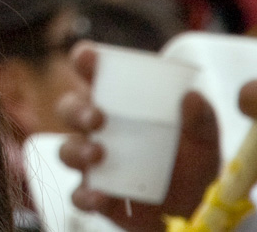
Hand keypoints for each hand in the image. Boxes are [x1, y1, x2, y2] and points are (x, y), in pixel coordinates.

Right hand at [56, 42, 256, 231]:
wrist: (193, 210)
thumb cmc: (190, 164)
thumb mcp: (203, 140)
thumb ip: (200, 119)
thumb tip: (191, 97)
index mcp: (117, 104)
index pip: (92, 75)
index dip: (84, 61)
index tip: (88, 58)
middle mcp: (97, 130)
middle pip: (68, 109)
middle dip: (76, 110)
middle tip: (98, 118)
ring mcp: (92, 163)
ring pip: (65, 149)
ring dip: (76, 150)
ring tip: (98, 155)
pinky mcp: (95, 194)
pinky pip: (76, 194)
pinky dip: (84, 195)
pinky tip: (100, 196)